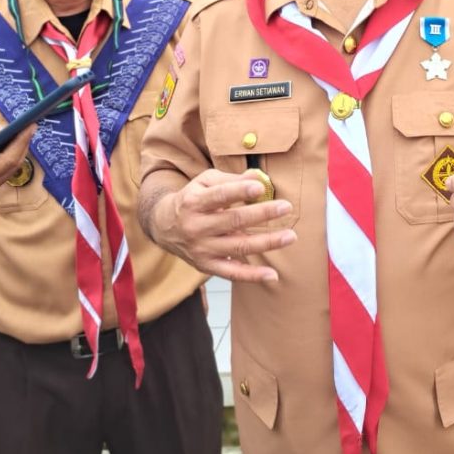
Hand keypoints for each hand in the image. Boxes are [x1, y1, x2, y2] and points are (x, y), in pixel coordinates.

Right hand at [150, 169, 295, 281]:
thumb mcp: (204, 182)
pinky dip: (252, 276)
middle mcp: (196, 226)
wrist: (163, 226)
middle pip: (233, 221)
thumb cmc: (191, 199)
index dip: (240, 191)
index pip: (220, 196)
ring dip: (266, 243)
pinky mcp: (206, 265)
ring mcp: (201, 248)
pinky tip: (272, 275)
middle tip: (286, 207)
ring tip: (290, 236)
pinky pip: (231, 273)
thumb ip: (231, 180)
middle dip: (262, 213)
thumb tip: (260, 178)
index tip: (260, 187)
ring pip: (238, 246)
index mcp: (194, 202)